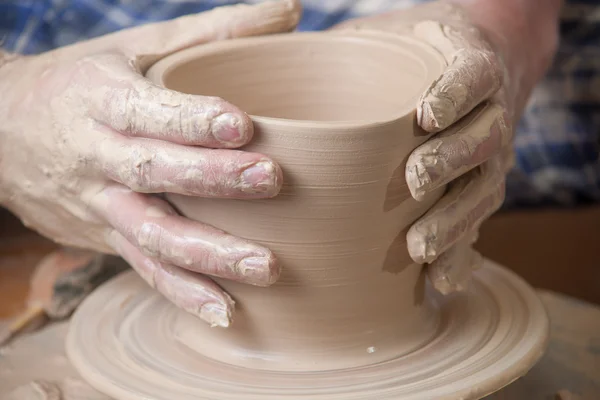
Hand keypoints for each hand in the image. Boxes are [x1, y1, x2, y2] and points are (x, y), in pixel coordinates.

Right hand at [0, 0, 300, 326]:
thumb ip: (214, 33)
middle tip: (273, 183)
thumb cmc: (82, 82)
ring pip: (150, 234)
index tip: (244, 126)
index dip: (193, 119)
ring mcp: (98, 204)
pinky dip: (183, 291)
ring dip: (207, 256)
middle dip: (212, 181)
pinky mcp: (102, 237)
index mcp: (103, 99)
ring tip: (265, 269)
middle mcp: (98, 155)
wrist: (0, 130)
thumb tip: (292, 10)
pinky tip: (226, 311)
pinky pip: (143, 267)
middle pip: (154, 172)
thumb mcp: (137, 48)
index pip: (150, 111)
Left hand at [332, 0, 559, 292]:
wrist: (474, 71)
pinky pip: (478, 227)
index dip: (455, 95)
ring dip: (453, 220)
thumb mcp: (386, 38)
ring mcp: (488, 160)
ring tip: (418, 246)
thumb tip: (271, 53)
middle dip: (450, 160)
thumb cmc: (414, 57)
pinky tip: (437, 280)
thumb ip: (348, 47)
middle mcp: (488, 116)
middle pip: (483, 138)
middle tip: (414, 180)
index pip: (473, 76)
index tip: (426, 115)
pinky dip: (461, 255)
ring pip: (483, 190)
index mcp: (471, 67)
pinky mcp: (477, 193)